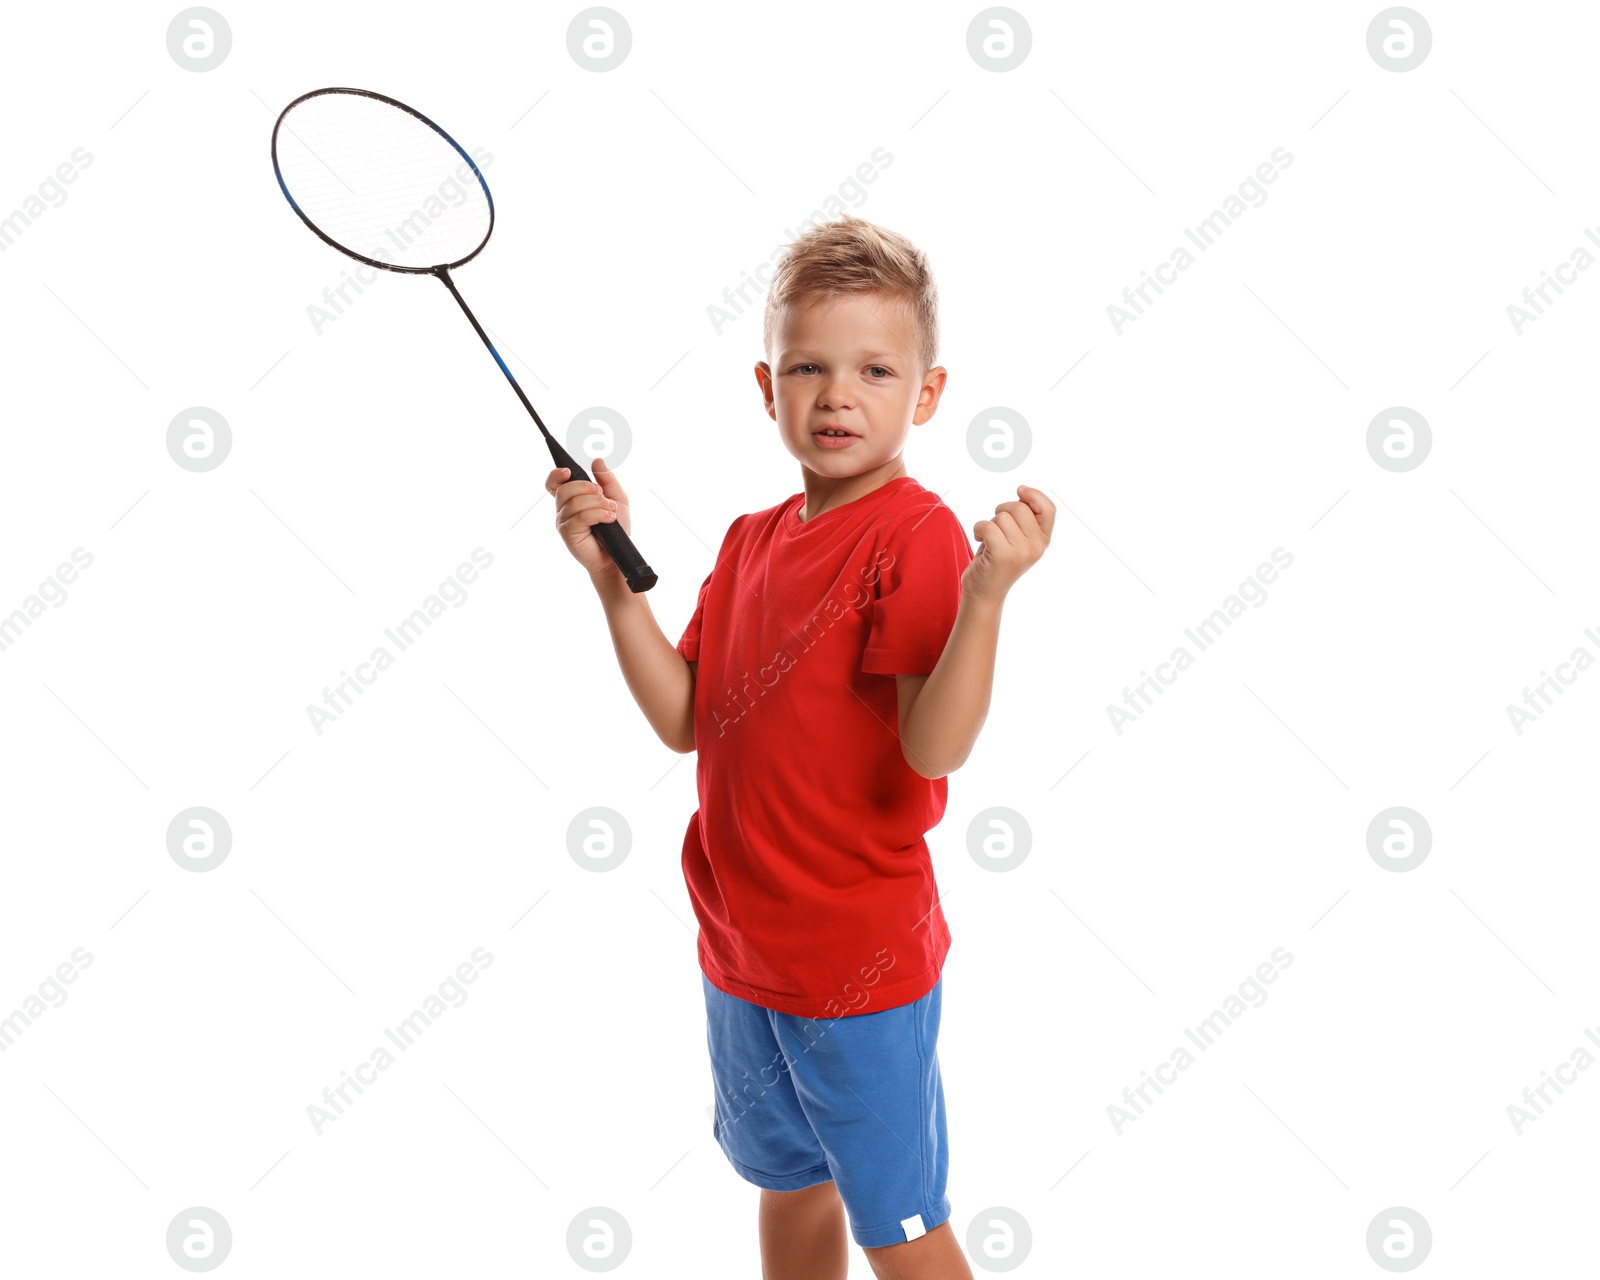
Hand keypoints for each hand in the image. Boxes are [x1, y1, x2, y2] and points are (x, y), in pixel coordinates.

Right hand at [546, 456, 632, 579]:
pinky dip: (598, 515)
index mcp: (571, 500)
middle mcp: (563, 510)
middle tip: (603, 495)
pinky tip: (609, 519)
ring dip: (597, 503)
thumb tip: (597, 461)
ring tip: (611, 511)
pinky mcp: (568, 534)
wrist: (617, 556)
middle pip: (565, 489)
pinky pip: (580, 517)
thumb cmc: (615, 530)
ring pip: (574, 502)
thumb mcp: (617, 500)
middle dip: (586, 488)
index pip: (554, 484)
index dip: (556, 475)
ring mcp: (563, 522)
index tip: (567, 471)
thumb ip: (607, 481)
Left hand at [962, 484, 1053, 603]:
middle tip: (996, 526)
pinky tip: (980, 539)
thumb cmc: (997, 560)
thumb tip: (1023, 490)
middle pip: (1019, 507)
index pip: (1049, 509)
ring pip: (1001, 517)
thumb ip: (1024, 518)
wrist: (986, 592)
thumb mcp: (1018, 538)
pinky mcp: (1003, 556)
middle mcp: (1037, 546)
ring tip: (989, 539)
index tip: (1020, 490)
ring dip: (988, 524)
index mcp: (1043, 540)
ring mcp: (1022, 552)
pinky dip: (978, 529)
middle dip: (1002, 510)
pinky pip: (988, 526)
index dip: (1035, 495)